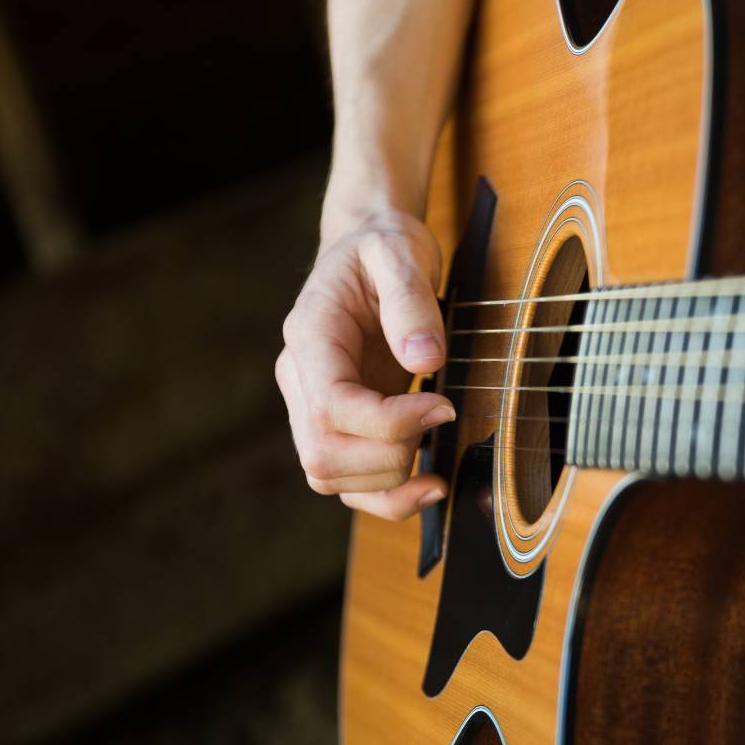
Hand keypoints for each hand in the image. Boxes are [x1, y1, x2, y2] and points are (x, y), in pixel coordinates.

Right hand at [276, 197, 454, 520]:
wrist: (369, 247)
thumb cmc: (383, 247)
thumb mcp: (400, 253)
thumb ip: (410, 301)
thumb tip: (424, 360)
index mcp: (310, 338)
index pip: (330, 408)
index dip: (389, 423)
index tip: (442, 405)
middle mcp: (301, 380)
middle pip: (323, 456)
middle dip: (391, 457)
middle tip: (442, 418)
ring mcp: (314, 407)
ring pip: (330, 478)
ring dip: (389, 483)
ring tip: (437, 456)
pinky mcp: (340, 424)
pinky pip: (348, 482)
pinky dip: (387, 497)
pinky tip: (429, 485)